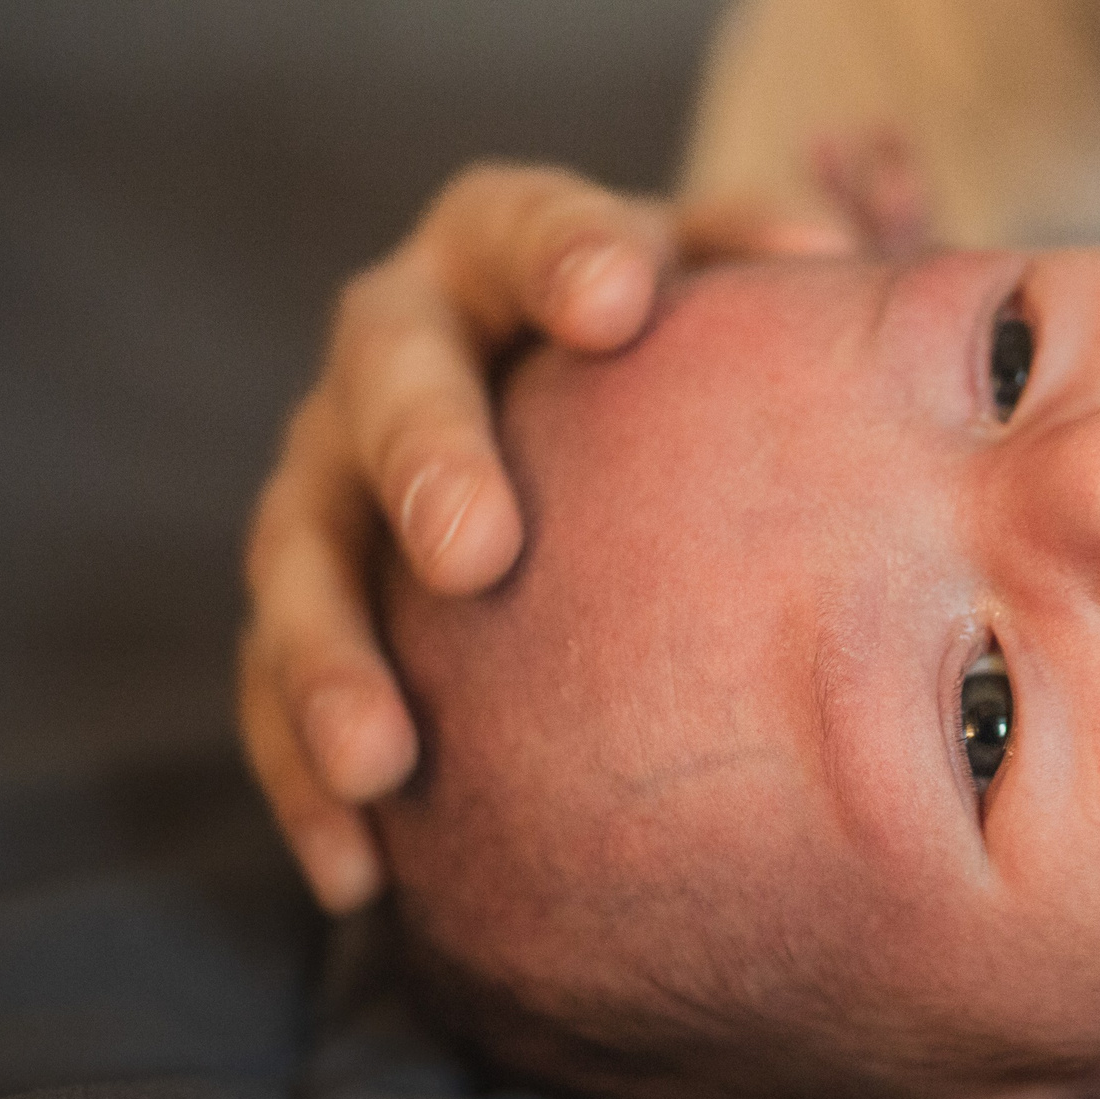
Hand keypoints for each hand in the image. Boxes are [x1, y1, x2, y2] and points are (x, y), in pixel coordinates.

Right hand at [238, 163, 856, 910]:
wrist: (585, 401)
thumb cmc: (673, 338)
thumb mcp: (717, 276)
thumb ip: (764, 251)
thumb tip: (825, 256)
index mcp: (499, 245)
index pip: (524, 226)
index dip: (564, 252)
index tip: (616, 298)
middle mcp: (392, 347)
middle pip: (387, 383)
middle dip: (425, 460)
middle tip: (477, 551)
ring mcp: (329, 473)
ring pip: (300, 552)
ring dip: (333, 658)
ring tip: (384, 759)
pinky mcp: (304, 592)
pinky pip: (274, 688)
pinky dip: (303, 776)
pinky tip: (355, 872)